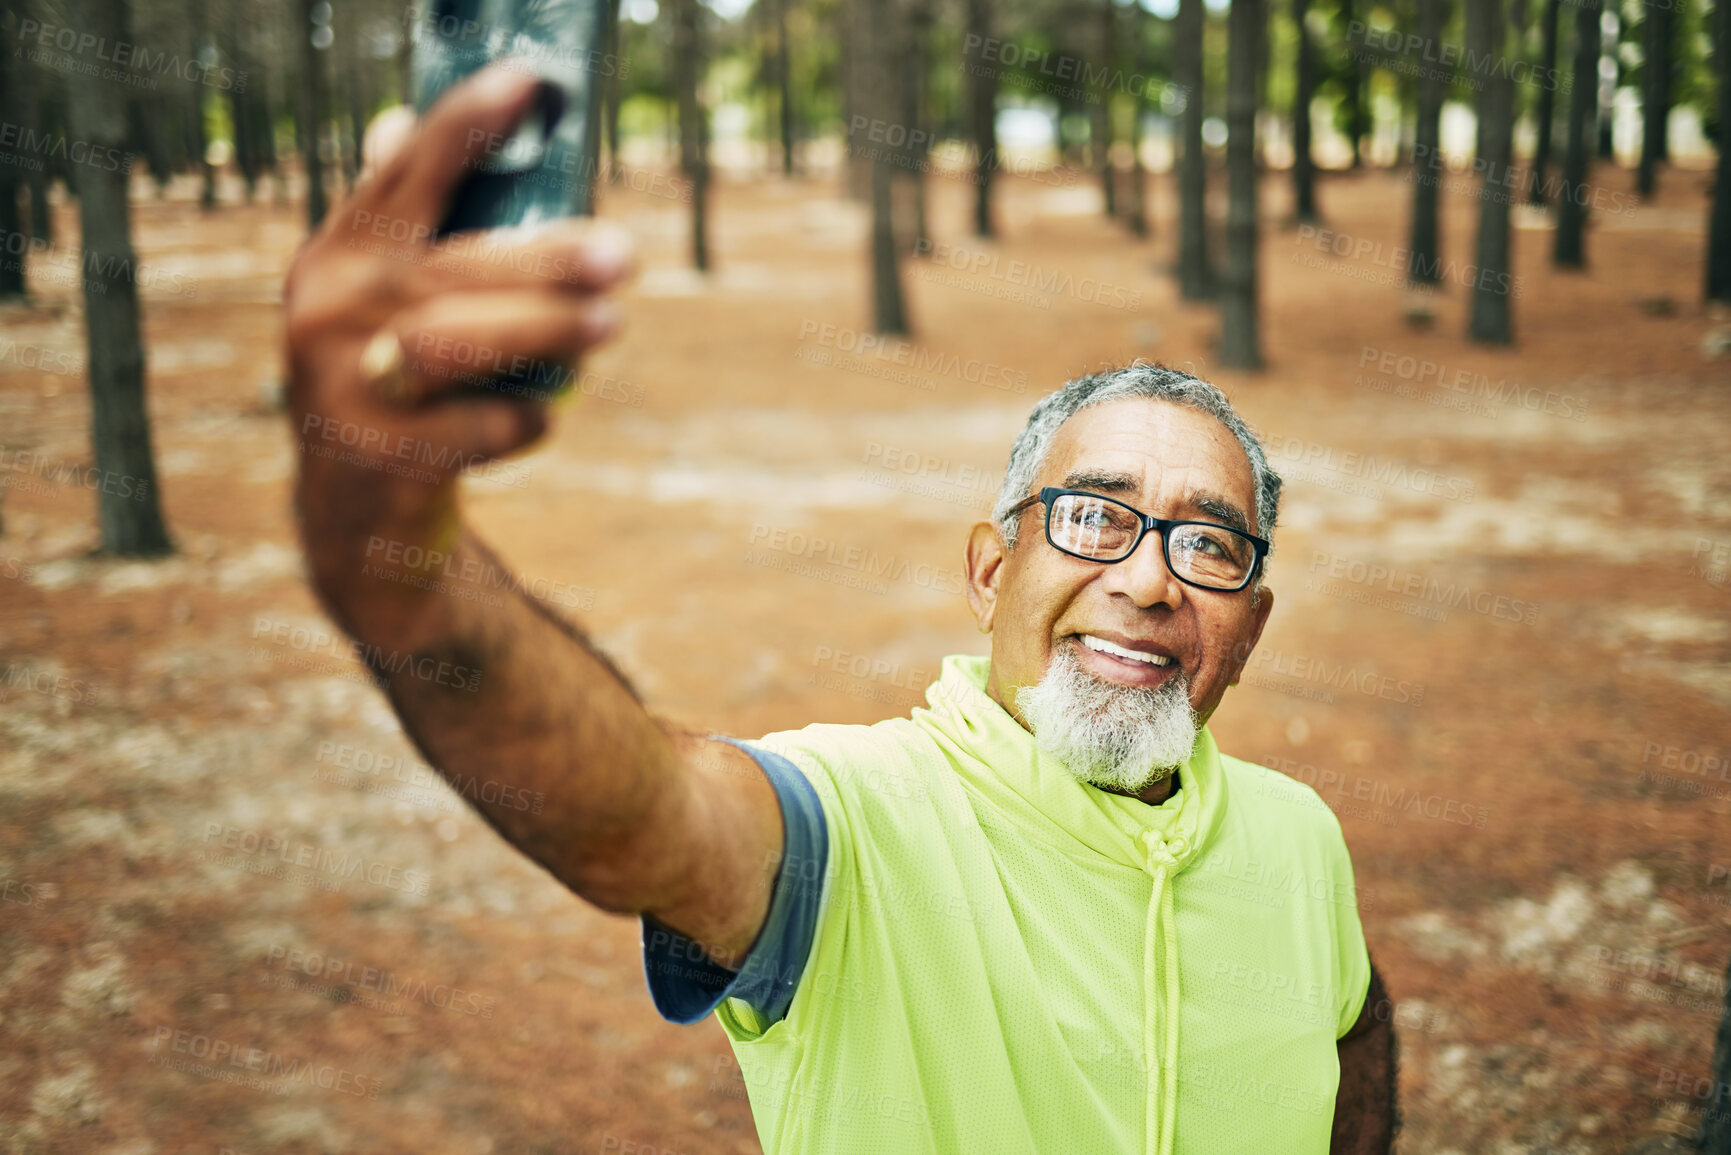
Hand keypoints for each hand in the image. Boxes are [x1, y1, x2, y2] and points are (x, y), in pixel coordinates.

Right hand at [282, 63, 634, 651]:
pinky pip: (480, 428)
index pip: (401, 175)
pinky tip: (541, 415)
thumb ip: (399, 227)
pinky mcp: (384, 460)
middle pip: (448, 268)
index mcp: (336, 260)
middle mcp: (328, 315)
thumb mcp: (380, 305)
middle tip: (622, 256)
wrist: (358, 521)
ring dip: (544, 331)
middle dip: (545, 258)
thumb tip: (396, 120)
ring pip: (456, 345)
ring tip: (611, 325)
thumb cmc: (397, 388)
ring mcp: (348, 390)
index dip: (465, 125)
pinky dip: (526, 418)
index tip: (530, 83)